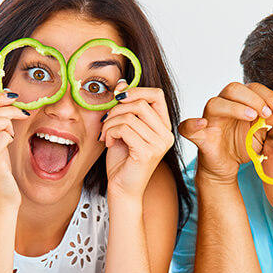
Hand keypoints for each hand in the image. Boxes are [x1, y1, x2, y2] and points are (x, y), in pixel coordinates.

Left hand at [101, 84, 174, 200]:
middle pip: (141, 102)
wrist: (122, 190)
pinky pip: (125, 129)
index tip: (118, 98)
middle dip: (117, 108)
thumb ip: (126, 107)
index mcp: (164, 127)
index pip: (156, 95)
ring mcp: (159, 144)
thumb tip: (123, 82)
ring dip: (111, 123)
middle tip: (107, 121)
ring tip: (106, 135)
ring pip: (130, 116)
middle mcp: (166, 135)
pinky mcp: (147, 152)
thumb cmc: (123, 161)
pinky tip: (108, 143)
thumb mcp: (124, 128)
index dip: (135, 91)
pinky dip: (111, 132)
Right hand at [179, 82, 272, 183]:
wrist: (227, 168)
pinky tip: (202, 124)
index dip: (270, 95)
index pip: (253, 89)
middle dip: (253, 98)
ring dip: (234, 107)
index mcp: (239, 102)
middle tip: (267, 113)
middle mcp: (222, 107)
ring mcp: (209, 120)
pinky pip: (188, 127)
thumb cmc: (243, 146)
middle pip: (233, 89)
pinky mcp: (199, 137)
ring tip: (251, 117)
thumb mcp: (263, 134)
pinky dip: (192, 124)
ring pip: (214, 103)